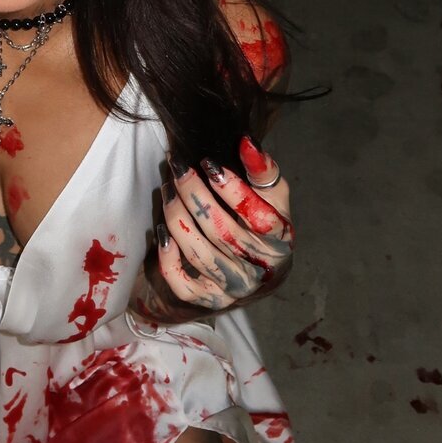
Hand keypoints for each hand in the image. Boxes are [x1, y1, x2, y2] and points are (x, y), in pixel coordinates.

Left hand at [133, 135, 293, 319]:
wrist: (260, 267)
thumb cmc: (263, 222)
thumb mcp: (272, 195)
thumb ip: (263, 170)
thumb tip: (246, 142)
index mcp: (280, 242)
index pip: (259, 218)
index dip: (233, 190)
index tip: (210, 163)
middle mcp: (259, 270)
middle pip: (222, 232)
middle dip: (195, 195)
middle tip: (179, 168)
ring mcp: (233, 288)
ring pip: (198, 253)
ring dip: (177, 216)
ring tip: (167, 189)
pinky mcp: (209, 299)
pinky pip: (182, 284)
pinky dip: (168, 257)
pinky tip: (161, 230)